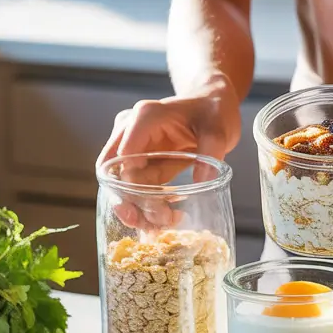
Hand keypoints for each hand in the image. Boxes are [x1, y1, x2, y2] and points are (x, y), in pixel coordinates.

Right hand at [97, 80, 241, 231]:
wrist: (214, 106)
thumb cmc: (213, 111)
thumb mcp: (217, 130)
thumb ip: (211, 153)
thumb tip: (202, 181)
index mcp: (145, 118)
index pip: (124, 154)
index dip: (130, 183)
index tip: (149, 206)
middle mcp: (131, 130)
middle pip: (114, 171)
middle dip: (126, 201)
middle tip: (147, 225)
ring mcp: (135, 147)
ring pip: (122, 183)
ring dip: (137, 207)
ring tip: (160, 226)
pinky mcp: (144, 162)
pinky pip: (137, 186)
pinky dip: (146, 204)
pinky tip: (165, 218)